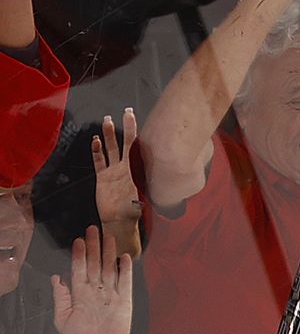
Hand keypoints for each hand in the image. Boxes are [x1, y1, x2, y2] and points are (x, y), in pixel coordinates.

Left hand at [51, 227, 133, 333]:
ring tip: (108, 237)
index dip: (78, 255)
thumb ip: (61, 297)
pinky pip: (126, 282)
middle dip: (93, 247)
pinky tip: (125, 257)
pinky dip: (126, 270)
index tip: (78, 240)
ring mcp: (110, 294)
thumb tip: (56, 277)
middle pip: (95, 264)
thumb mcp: (62, 318)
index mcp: (79, 294)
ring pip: (110, 269)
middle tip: (93, 229)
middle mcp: (95, 290)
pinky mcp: (125, 301)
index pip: (79, 269)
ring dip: (109, 253)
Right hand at [93, 109, 141, 255]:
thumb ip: (153, 190)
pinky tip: (96, 140)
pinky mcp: (102, 177)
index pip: (141, 149)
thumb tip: (168, 186)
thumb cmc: (135, 212)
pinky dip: (96, 151)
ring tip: (108, 121)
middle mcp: (126, 167)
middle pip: (126, 142)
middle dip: (127, 127)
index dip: (144, 137)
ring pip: (110, 148)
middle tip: (127, 112)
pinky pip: (98, 161)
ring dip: (109, 135)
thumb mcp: (147, 199)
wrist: (120, 222)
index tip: (149, 123)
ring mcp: (113, 171)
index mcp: (137, 170)